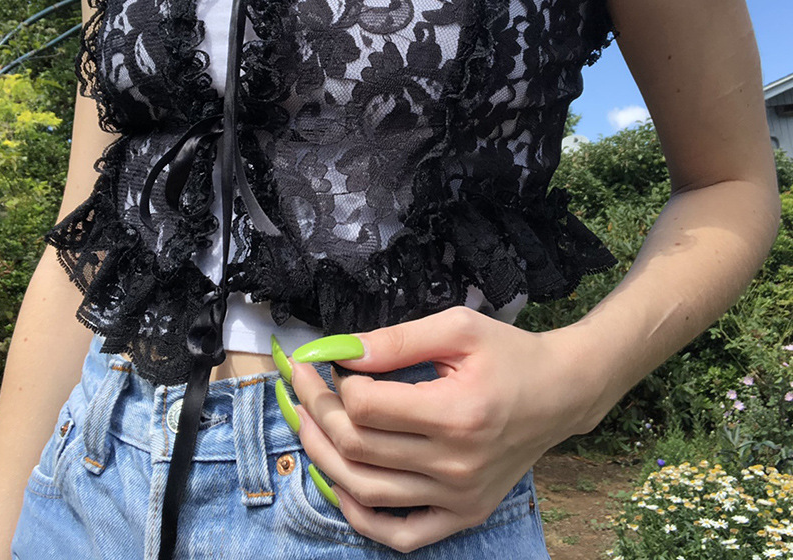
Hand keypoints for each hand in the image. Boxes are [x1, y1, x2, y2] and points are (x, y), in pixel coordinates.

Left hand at [289, 307, 602, 552]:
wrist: (560, 393)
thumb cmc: (509, 354)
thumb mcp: (458, 329)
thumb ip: (397, 340)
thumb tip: (341, 351)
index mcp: (456, 413)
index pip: (365, 407)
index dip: (335, 381)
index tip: (328, 360)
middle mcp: (456, 464)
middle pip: (358, 447)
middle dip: (316, 410)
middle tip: (302, 382)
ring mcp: (460, 497)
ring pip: (366, 490)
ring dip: (323, 456)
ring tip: (307, 422)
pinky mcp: (464, 514)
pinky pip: (401, 534)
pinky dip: (360, 515)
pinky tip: (340, 483)